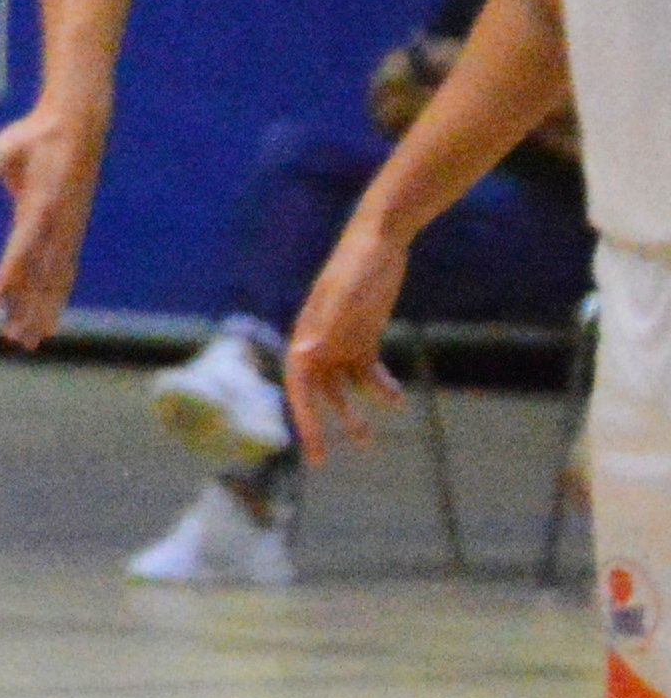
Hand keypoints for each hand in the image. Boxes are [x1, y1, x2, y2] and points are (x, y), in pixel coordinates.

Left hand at [0, 85, 112, 347]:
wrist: (79, 125)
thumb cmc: (38, 134)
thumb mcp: (11, 141)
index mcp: (41, 206)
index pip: (21, 249)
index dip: (7, 277)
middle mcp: (59, 224)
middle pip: (41, 274)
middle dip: (28, 308)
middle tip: (13, 339)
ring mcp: (70, 230)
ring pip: (56, 278)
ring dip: (42, 310)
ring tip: (29, 341)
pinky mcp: (73, 230)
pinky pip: (65, 270)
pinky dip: (57, 296)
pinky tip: (50, 320)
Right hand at [285, 220, 409, 453]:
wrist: (381, 238)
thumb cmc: (358, 264)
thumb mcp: (345, 295)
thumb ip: (326, 323)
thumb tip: (304, 353)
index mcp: (306, 336)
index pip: (300, 387)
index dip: (303, 419)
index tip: (312, 448)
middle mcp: (319, 343)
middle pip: (318, 394)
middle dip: (323, 426)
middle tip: (327, 459)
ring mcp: (341, 340)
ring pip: (345, 388)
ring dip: (354, 413)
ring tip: (368, 443)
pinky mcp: (363, 335)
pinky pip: (368, 371)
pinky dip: (381, 389)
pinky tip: (397, 401)